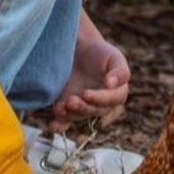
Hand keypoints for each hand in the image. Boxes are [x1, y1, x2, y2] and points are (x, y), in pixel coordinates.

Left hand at [48, 13, 130, 131]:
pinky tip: (53, 126)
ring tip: (60, 106)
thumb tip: (111, 84)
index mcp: (116, 93)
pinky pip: (65, 121)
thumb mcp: (114, 57)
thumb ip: (120, 71)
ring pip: (78, 116)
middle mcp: (100, 103)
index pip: (112, 100)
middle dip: (82, 107)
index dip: (100, 98)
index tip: (87, 93)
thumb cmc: (100, 52)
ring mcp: (82, 106)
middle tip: (71, 100)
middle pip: (94, 110)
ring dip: (70, 114)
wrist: (78, 47)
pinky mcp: (67, 107)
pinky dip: (59, 125)